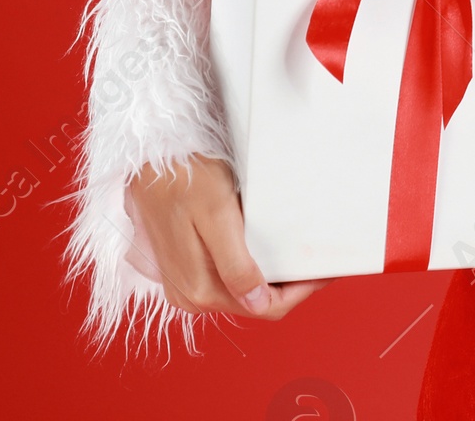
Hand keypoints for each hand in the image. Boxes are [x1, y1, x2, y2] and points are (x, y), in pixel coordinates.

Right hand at [125, 155, 323, 319]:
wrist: (146, 164)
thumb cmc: (184, 180)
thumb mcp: (216, 216)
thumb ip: (235, 265)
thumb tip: (258, 303)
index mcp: (202, 290)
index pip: (266, 308)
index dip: (301, 292)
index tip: (327, 272)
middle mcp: (192, 297)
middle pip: (256, 302)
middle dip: (290, 285)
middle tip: (321, 260)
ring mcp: (187, 285)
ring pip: (243, 293)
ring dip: (272, 278)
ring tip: (299, 254)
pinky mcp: (185, 269)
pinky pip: (227, 279)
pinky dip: (252, 269)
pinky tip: (267, 250)